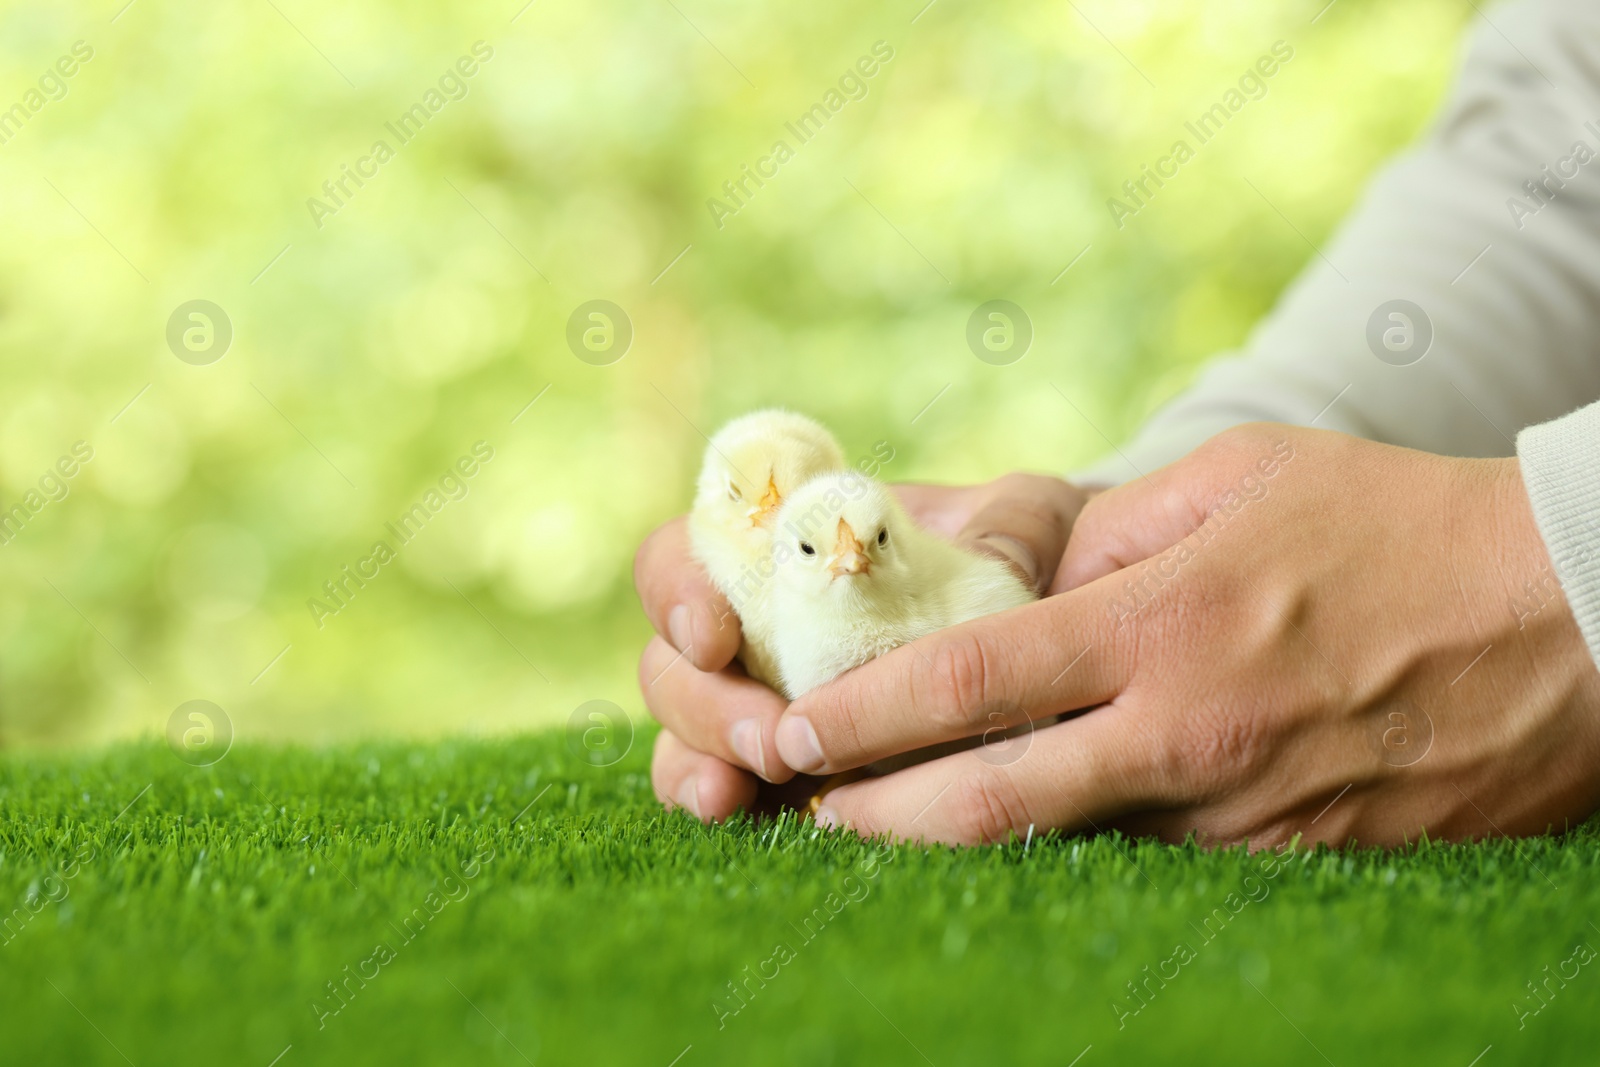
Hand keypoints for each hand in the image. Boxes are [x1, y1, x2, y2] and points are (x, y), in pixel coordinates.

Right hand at [633, 474, 1092, 819]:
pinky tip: (738, 820)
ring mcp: (758, 704)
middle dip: (705, 705)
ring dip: (698, 763)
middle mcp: (752, 626)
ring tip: (737, 797)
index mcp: (788, 548)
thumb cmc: (1022, 562)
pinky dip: (713, 804)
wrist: (1051, 641)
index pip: (691, 554)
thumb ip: (1010, 529)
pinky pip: (717, 789)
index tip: (714, 636)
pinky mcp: (781, 773)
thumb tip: (992, 562)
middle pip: (671, 661)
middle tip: (769, 743)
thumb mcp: (1027, 530)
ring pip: (681, 734)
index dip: (679, 591)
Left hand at [775, 425, 1599, 846]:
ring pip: (1060, 852)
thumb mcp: (1242, 478)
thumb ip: (1107, 527)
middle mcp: (1190, 737)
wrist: (1569, 620)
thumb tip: (1006, 565)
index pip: (974, 681)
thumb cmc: (1396, 524)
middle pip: (989, 805)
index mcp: (1165, 625)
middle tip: (798, 809)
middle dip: (873, 817)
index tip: (789, 733)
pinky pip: (1149, 867)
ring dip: (956, 846)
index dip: (865, 716)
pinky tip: (1026, 833)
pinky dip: (1071, 853)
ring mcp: (1241, 818)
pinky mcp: (1288, 863)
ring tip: (874, 829)